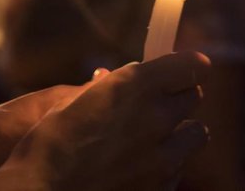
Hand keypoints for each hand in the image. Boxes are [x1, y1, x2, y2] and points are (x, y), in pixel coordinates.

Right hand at [0, 51, 210, 190]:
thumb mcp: (74, 101)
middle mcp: (157, 117)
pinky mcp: (163, 187)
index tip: (183, 69)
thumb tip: (121, 75)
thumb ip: (110, 86)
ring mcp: (163, 157)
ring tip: (154, 138)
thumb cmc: (48, 146)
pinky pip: (179, 168)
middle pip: (195, 96)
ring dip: (180, 132)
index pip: (194, 65)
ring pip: (196, 134)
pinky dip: (168, 165)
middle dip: (179, 97)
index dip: (189, 66)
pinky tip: (141, 167)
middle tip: (157, 104)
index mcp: (136, 86)